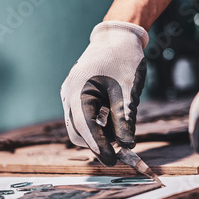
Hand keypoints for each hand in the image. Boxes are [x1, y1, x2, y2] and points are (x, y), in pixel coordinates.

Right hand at [61, 21, 148, 165]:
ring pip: (78, 127)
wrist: (116, 37)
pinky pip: (81, 117)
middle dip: (98, 142)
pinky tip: (112, 115)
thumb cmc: (124, 60)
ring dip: (98, 133)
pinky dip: (96, 123)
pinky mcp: (75, 95)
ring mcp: (69, 94)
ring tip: (120, 124)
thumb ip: (126, 118)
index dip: (99, 146)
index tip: (113, 161)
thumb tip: (128, 146)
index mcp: (79, 89)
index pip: (85, 127)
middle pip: (78, 132)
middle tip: (121, 144)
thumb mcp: (129, 90)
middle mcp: (69, 94)